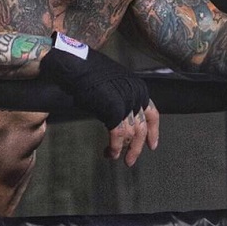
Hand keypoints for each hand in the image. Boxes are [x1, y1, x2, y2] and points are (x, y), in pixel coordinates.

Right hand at [39, 34, 157, 164]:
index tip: (151, 146)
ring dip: (123, 150)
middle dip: (136, 147)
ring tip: (114, 158)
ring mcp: (125, 101)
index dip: (153, 132)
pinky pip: (118, 134)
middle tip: (130, 161)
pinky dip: (114, 147)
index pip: (152, 113)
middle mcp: (136, 94)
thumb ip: (121, 99)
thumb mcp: (112, 85)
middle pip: (142, 128)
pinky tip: (109, 153)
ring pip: (131, 134)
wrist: (73, 64)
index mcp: (138, 87)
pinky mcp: (113, 109)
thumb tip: (122, 118)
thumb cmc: (86, 73)